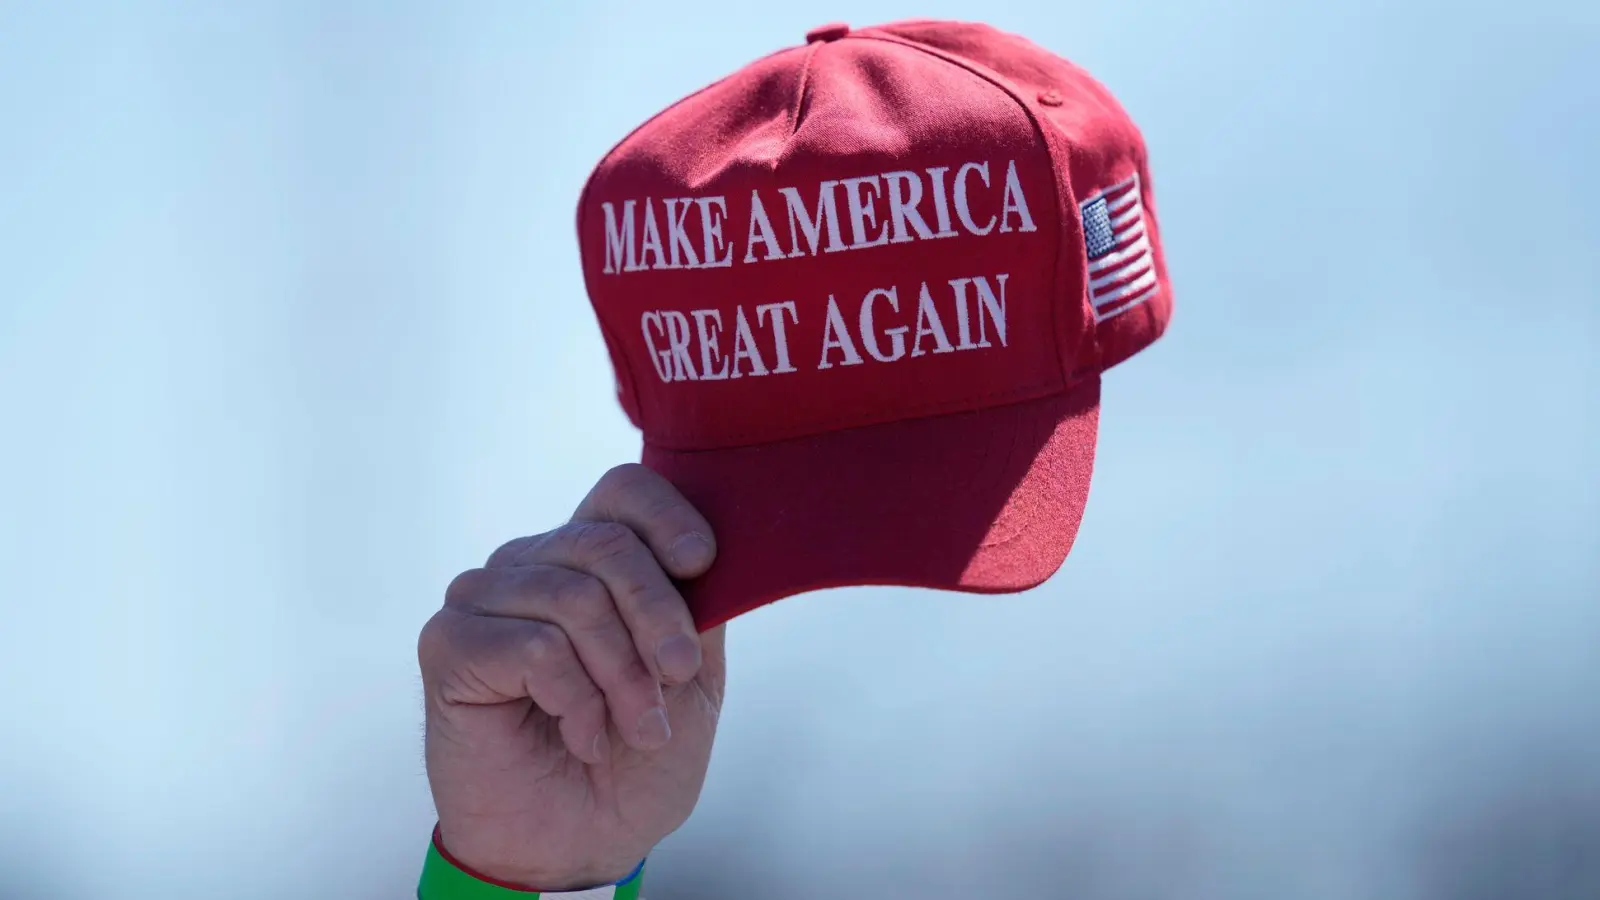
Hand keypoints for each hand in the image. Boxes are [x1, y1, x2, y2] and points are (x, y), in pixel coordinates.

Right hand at [418, 464, 724, 889]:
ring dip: (620, 676)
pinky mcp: (449, 642)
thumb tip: (710, 553)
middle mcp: (533, 563)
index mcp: (591, 560)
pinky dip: (572, 698)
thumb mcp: (692, 677)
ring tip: (630, 727)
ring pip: (574, 598)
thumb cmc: (635, 759)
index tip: (703, 563)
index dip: (667, 517)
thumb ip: (697, 606)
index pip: (623, 492)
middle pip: (606, 544)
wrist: (582, 844)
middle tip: (673, 683)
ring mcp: (484, 598)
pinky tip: (576, 733)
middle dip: (657, 621)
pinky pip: (533, 645)